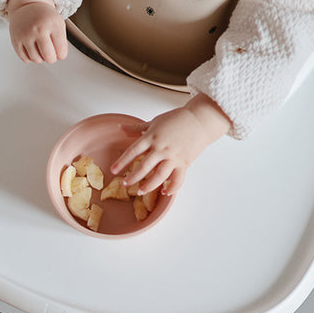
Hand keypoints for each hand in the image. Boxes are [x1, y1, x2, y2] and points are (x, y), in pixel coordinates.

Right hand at [6, 0, 67, 63]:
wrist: (26, 6)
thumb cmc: (44, 17)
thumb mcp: (59, 23)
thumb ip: (62, 42)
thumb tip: (58, 57)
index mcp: (52, 25)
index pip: (61, 52)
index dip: (61, 54)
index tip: (60, 52)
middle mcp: (38, 30)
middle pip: (49, 57)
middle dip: (51, 58)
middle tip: (50, 53)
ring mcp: (26, 36)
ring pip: (36, 60)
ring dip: (40, 57)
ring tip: (40, 48)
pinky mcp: (16, 41)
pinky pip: (25, 59)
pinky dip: (30, 57)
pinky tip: (32, 48)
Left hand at [110, 95, 231, 194]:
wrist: (200, 120)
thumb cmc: (177, 119)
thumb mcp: (154, 122)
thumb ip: (136, 128)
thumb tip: (120, 127)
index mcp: (152, 137)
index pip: (133, 151)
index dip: (122, 162)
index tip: (113, 170)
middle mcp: (161, 148)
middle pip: (144, 167)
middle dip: (133, 177)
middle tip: (124, 184)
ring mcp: (173, 157)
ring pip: (159, 175)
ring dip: (149, 185)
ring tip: (140, 191)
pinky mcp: (184, 163)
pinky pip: (178, 179)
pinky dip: (172, 188)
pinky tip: (165, 193)